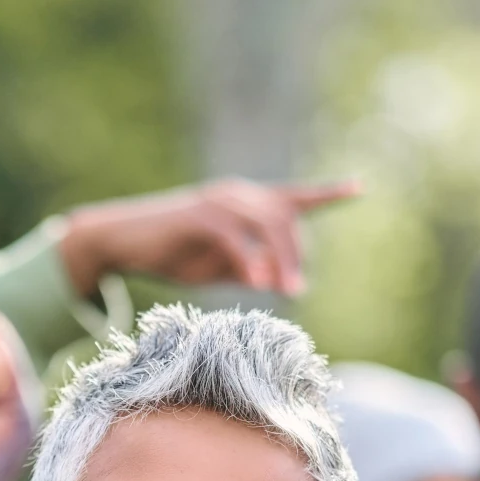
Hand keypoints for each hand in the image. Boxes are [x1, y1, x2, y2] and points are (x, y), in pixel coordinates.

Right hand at [58, 178, 360, 300]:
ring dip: (281, 259)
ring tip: (287, 292)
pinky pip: (233, 237)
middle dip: (297, 254)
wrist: (121, 241)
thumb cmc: (171, 253)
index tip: (358, 188)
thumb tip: (275, 281)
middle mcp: (235, 195)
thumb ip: (248, 269)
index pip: (292, 197)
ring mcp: (216, 203)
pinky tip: (257, 285)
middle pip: (285, 217)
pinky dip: (248, 260)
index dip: (326, 193)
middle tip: (297, 291)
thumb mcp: (217, 267)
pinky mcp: (196, 217)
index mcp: (244, 204)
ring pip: (266, 224)